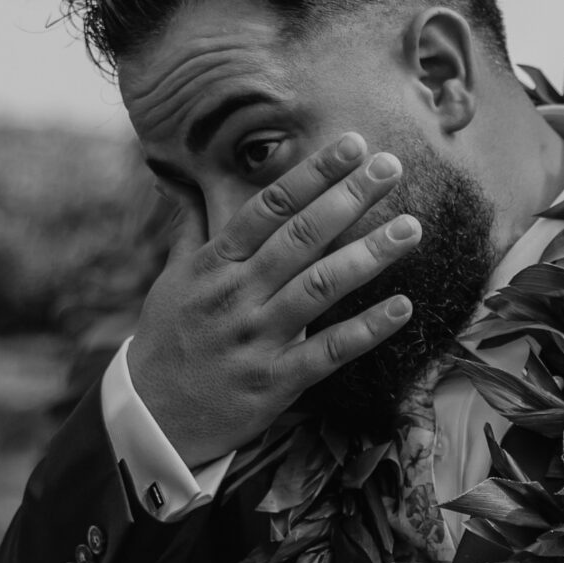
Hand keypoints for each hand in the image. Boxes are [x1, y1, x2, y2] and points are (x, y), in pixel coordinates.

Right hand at [126, 133, 419, 464]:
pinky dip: (367, 329)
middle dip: (349, 199)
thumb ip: (188, 226)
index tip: (352, 145)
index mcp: (215, 264)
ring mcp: (258, 338)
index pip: (270, 206)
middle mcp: (237, 294)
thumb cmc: (169, 341)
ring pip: (320, 287)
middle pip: (301, 237)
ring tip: (411, 228)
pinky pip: (328, 351)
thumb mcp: (172, 279)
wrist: (152, 417)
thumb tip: (177, 177)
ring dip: (369, 256)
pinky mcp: (276, 381)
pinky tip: (402, 307)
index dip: (313, 174)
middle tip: (392, 168)